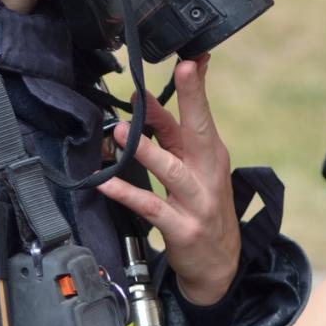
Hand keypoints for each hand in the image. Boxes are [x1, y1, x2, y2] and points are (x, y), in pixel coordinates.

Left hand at [97, 54, 240, 305]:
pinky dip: (127, 192)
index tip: (190, 59)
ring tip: (122, 131)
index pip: (202, 115)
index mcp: (211, 155)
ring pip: (172, 170)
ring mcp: (196, 202)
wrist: (219, 266)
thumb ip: (177, 132)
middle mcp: (207, 174)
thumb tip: (155, 98)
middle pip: (198, 131)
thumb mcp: (197, 167)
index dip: (195, 87)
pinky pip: (151, 206)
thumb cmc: (203, 206)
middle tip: (178, 72)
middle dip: (190, 99)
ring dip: (146, 149)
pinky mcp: (181, 228)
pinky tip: (106, 181)